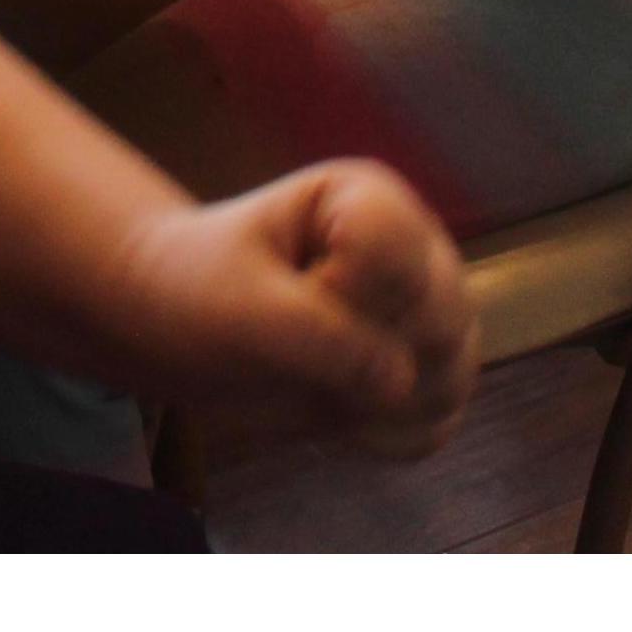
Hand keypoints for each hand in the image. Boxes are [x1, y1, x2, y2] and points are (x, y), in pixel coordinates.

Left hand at [114, 166, 477, 457]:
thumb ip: (319, 336)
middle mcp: (416, 251)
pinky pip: (432, 427)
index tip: (290, 283)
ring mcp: (432, 319)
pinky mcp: (432, 380)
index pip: (394, 253)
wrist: (184, 329)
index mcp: (367, 199)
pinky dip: (378, 432)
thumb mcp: (242, 305)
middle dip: (363, 352)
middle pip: (439, 319)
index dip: (339, 289)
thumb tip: (402, 385)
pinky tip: (329, 404)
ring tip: (306, 370)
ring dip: (371, 401)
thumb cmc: (205, 292)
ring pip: (447, 378)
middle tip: (296, 341)